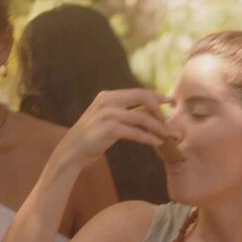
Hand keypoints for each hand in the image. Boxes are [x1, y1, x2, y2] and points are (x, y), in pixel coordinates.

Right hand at [54, 89, 170, 170]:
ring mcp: (108, 114)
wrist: (73, 149)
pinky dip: (149, 138)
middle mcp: (108, 100)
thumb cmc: (93, 136)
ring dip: (157, 126)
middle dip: (158, 108)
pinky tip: (157, 143)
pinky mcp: (110, 129)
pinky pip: (136, 132)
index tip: (169, 101)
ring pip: (141, 117)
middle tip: (168, 121)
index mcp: (108, 96)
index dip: (156, 96)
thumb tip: (150, 111)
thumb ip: (126, 112)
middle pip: (142, 97)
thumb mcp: (109, 118)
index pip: (138, 91)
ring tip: (166, 135)